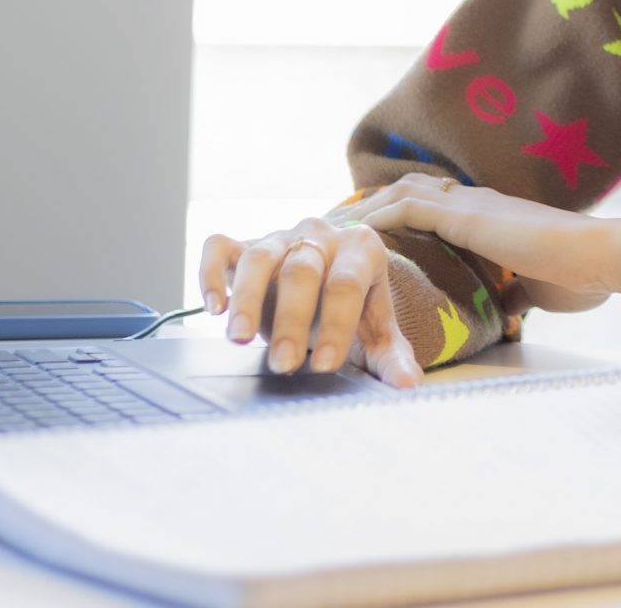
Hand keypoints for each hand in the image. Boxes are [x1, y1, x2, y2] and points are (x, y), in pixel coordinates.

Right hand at [196, 217, 422, 388]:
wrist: (322, 284)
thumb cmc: (351, 309)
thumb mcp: (375, 331)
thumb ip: (392, 357)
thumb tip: (409, 386)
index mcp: (361, 248)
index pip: (347, 284)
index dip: (336, 323)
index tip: (324, 366)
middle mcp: (320, 234)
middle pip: (302, 271)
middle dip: (291, 320)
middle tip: (283, 364)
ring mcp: (278, 235)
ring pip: (259, 257)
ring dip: (247, 299)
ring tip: (239, 340)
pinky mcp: (242, 243)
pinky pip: (220, 247)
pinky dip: (211, 273)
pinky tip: (214, 307)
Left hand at [346, 174, 620, 314]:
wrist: (602, 256)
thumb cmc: (579, 274)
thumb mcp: (538, 290)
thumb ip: (515, 293)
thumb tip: (505, 309)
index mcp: (495, 216)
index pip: (441, 204)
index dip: (407, 211)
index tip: (378, 231)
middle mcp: (478, 202)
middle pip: (414, 189)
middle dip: (377, 205)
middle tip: (342, 226)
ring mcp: (471, 205)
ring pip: (404, 192)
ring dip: (368, 208)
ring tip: (334, 227)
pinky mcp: (465, 216)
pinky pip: (406, 208)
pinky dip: (376, 218)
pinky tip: (351, 232)